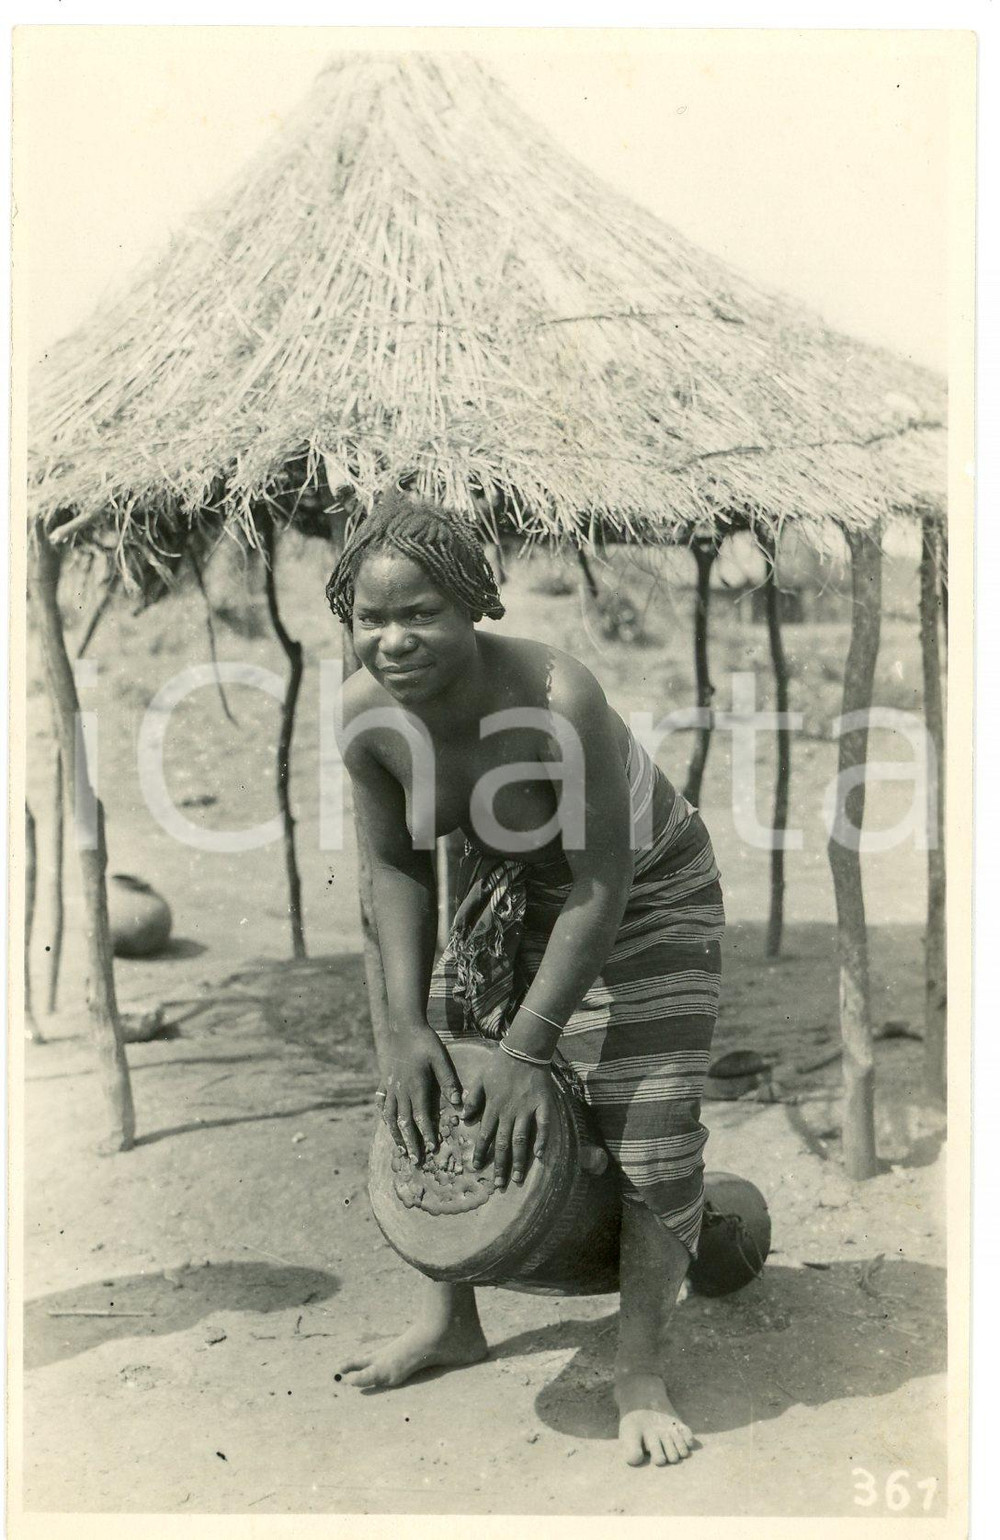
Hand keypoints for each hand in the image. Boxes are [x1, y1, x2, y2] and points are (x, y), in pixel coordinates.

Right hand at [377, 1026, 462, 1164]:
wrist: (403, 1025)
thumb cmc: (425, 1041)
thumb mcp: (440, 1059)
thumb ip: (449, 1081)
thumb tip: (459, 1104)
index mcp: (415, 1086)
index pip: (421, 1116)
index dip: (426, 1134)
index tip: (431, 1149)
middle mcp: (400, 1090)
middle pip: (403, 1121)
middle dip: (410, 1142)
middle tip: (414, 1160)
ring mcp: (390, 1086)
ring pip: (390, 1116)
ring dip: (395, 1134)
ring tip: (400, 1148)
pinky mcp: (385, 1080)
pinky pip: (382, 1102)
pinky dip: (384, 1115)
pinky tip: (386, 1122)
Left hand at [461, 1050, 554, 1190]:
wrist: (524, 1050)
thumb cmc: (500, 1064)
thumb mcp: (480, 1079)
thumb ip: (473, 1099)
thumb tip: (463, 1118)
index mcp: (493, 1107)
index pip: (485, 1135)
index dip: (481, 1153)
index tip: (477, 1168)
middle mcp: (509, 1112)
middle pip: (503, 1143)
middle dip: (500, 1166)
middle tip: (499, 1185)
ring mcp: (527, 1109)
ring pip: (521, 1139)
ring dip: (519, 1160)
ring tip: (518, 1178)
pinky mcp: (543, 1105)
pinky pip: (543, 1126)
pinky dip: (542, 1141)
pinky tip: (540, 1156)